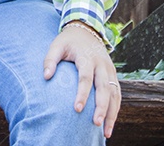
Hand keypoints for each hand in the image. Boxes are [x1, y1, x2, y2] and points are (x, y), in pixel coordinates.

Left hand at [42, 22, 120, 138]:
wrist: (86, 30)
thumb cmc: (68, 41)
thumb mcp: (57, 45)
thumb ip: (50, 59)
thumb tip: (46, 76)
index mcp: (87, 57)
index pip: (85, 77)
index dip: (82, 94)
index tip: (76, 109)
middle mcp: (101, 64)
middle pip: (104, 87)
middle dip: (101, 107)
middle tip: (95, 124)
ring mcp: (110, 69)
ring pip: (114, 93)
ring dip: (112, 112)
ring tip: (106, 132)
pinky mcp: (114, 74)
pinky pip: (118, 93)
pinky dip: (116, 109)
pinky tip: (110, 123)